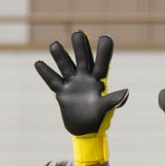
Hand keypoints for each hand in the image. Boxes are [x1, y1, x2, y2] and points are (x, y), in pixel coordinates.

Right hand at [34, 31, 128, 165]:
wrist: (86, 132)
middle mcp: (85, 78)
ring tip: (54, 45)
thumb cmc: (99, 120)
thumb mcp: (106, 109)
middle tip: (78, 33)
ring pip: (66, 66)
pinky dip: (46, 73)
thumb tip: (126, 92)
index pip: (102, 63)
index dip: (104, 51)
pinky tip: (38, 62)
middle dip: (80, 47)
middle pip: (82, 59)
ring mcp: (73, 84)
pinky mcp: (62, 93)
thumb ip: (114, 100)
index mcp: (98, 81)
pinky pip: (53, 81)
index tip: (106, 37)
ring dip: (60, 56)